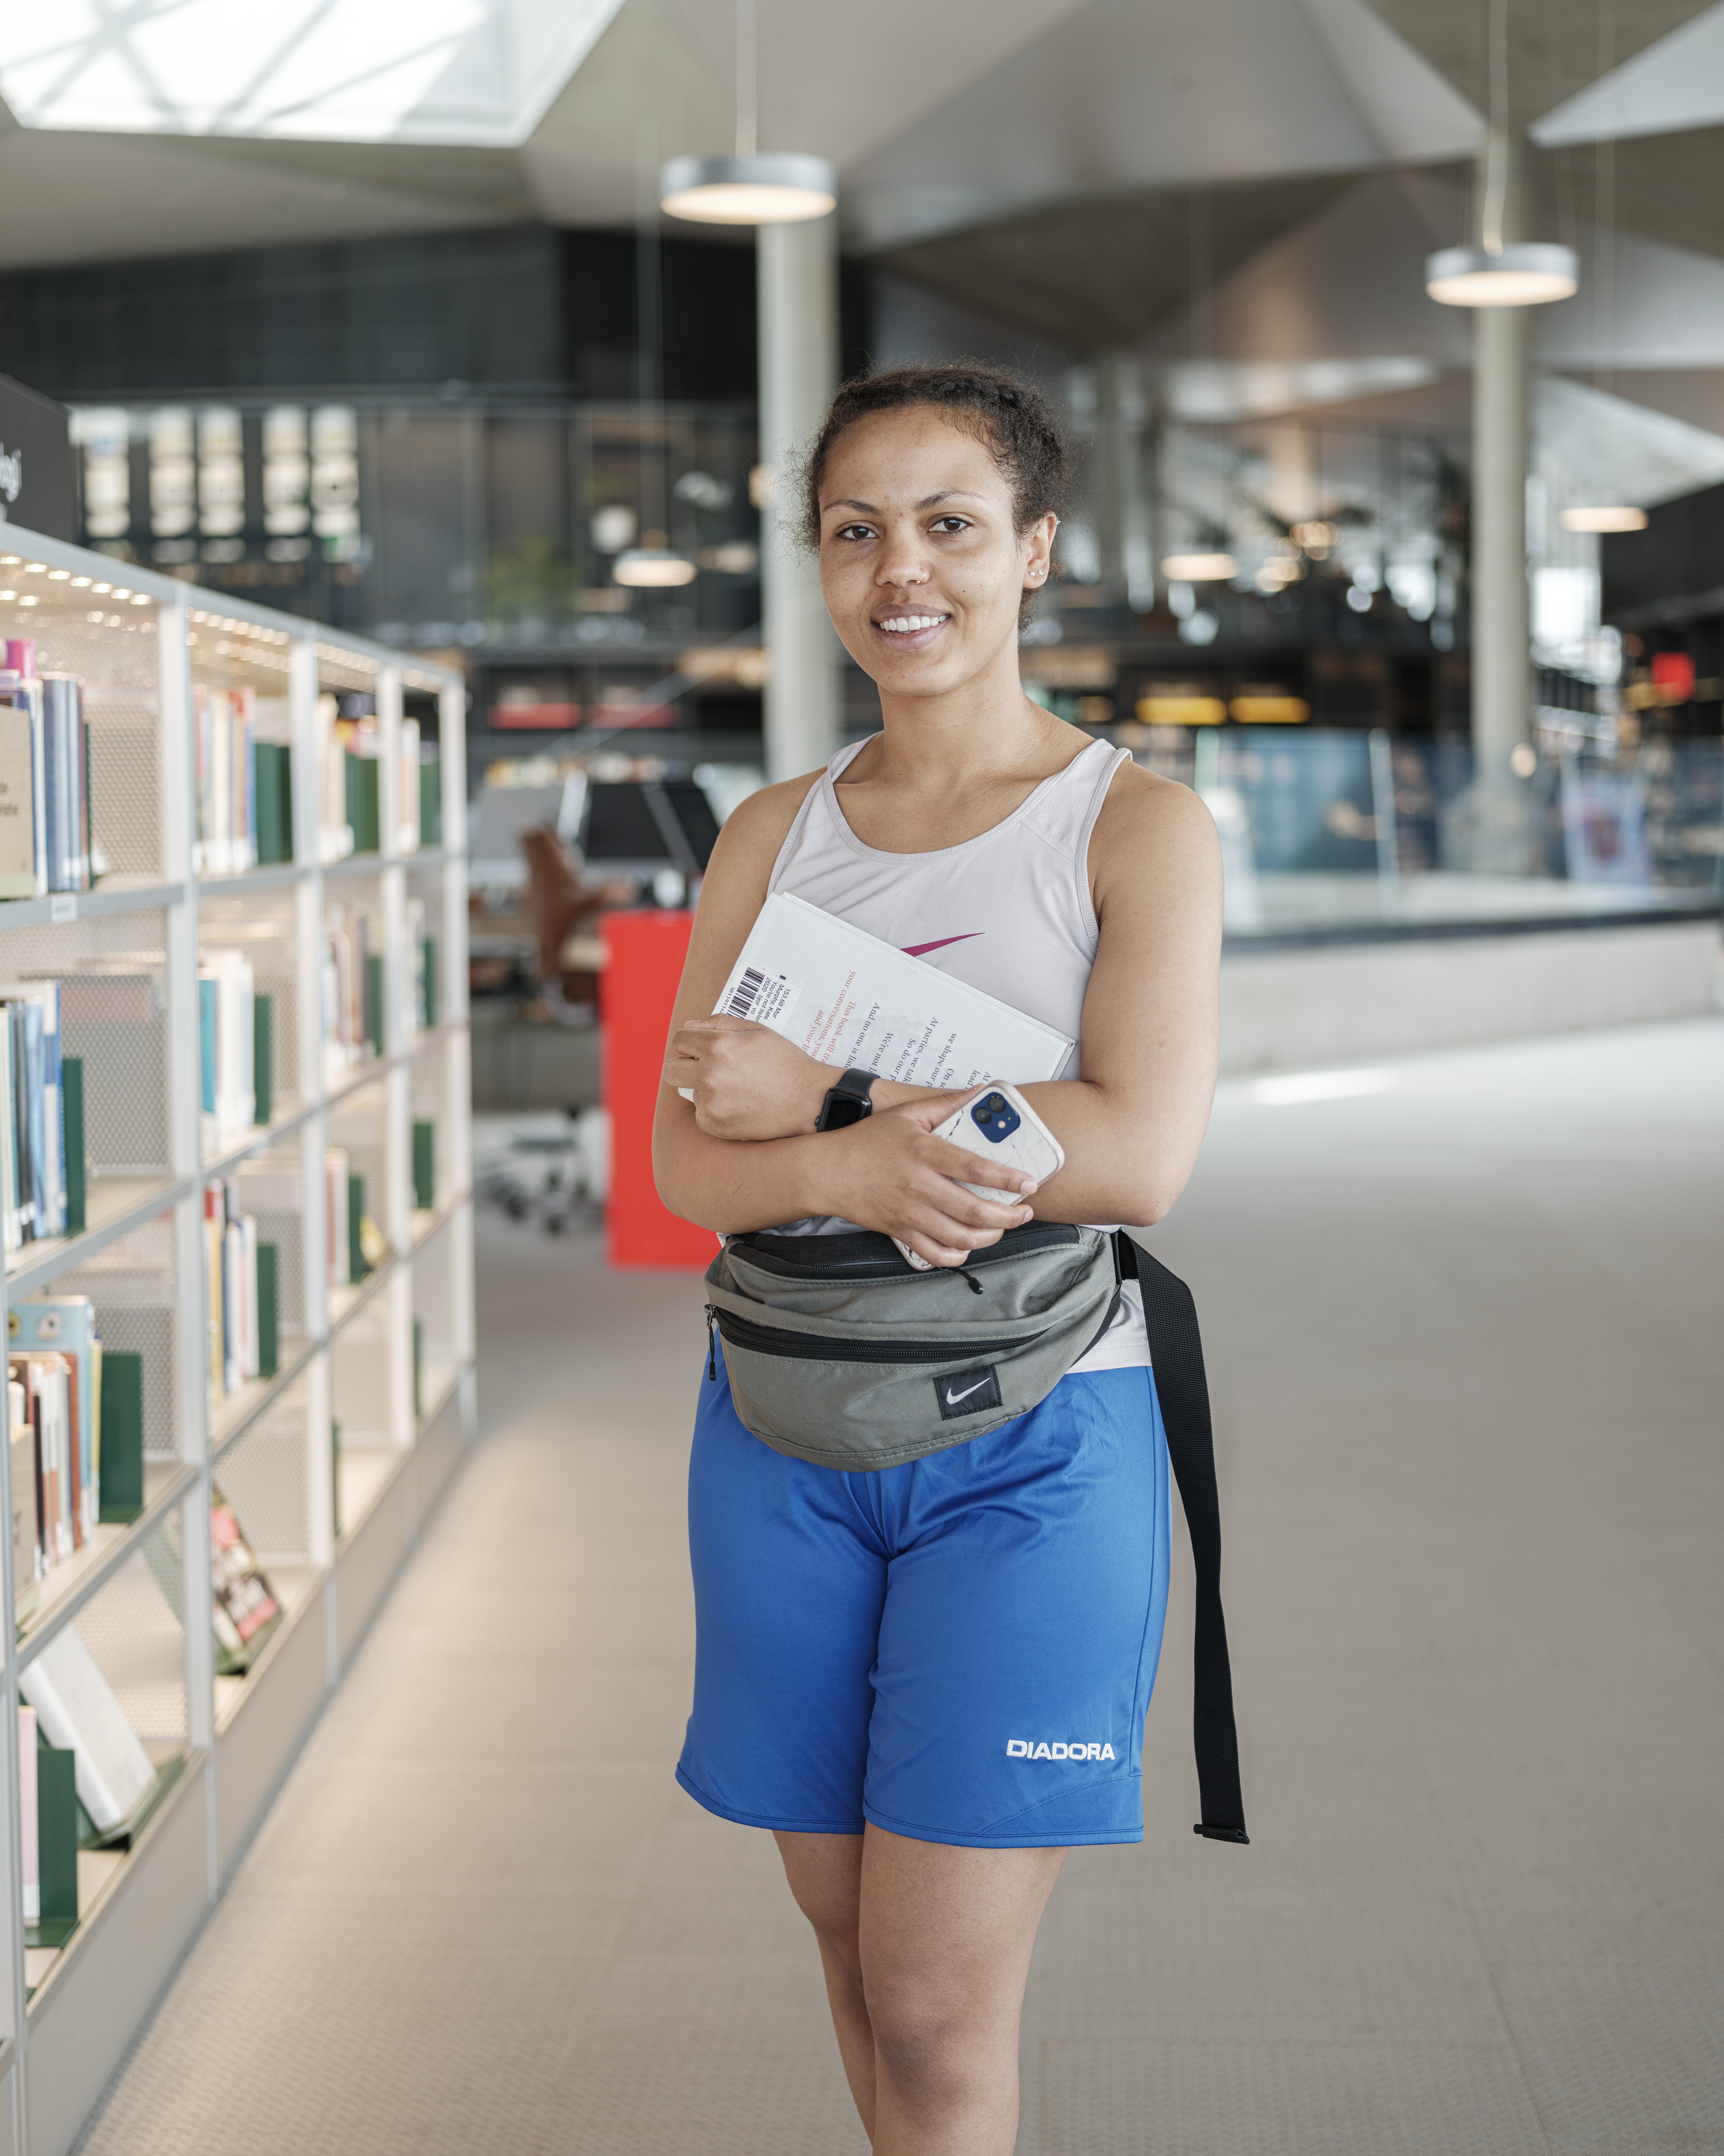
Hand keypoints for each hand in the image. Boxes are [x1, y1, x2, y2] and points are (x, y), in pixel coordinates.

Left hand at [665, 1016, 829, 1139]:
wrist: (810, 1101)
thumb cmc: (787, 1063)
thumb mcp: (758, 1031)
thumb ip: (720, 1023)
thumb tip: (690, 1025)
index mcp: (718, 1046)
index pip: (679, 1041)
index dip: (690, 1044)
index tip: (700, 1050)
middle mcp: (709, 1075)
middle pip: (671, 1070)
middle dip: (684, 1067)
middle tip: (705, 1070)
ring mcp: (711, 1103)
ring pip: (689, 1093)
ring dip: (704, 1090)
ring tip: (735, 1089)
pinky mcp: (716, 1126)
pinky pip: (701, 1116)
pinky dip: (714, 1112)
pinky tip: (738, 1106)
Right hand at [811, 1096, 1038, 1266]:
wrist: (825, 1172)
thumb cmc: (865, 1141)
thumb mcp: (906, 1114)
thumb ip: (946, 1104)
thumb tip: (980, 1092)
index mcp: (923, 1152)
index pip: (974, 1168)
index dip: (1007, 1179)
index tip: (1029, 1184)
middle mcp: (918, 1186)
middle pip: (974, 1210)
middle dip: (1009, 1215)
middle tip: (1025, 1211)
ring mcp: (908, 1213)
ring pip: (960, 1237)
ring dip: (990, 1236)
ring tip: (1004, 1226)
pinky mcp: (899, 1232)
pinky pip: (934, 1254)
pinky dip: (957, 1256)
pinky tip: (968, 1246)